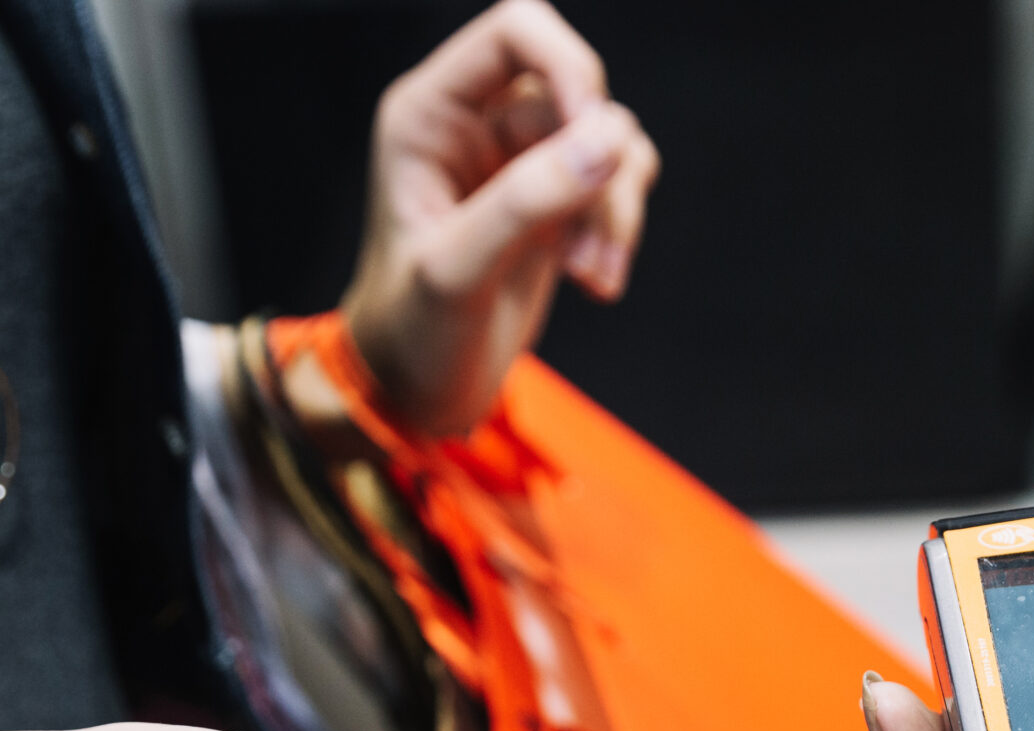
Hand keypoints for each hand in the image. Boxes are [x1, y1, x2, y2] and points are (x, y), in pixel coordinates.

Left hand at [340, 0, 659, 436]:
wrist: (416, 391)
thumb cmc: (411, 331)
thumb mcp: (457, 270)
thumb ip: (526, 200)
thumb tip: (610, 139)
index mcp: (431, 113)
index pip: (518, 31)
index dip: (569, 67)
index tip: (594, 135)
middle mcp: (478, 122)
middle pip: (579, 90)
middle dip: (601, 165)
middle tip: (588, 243)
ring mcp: (522, 161)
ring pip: (610, 139)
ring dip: (617, 208)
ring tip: (591, 277)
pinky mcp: (556, 200)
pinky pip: (619, 179)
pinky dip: (621, 228)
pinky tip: (597, 281)